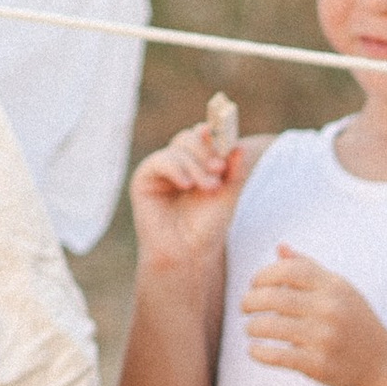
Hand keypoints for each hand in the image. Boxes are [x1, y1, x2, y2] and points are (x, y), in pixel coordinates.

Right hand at [126, 113, 254, 279]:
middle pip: (190, 138)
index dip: (214, 134)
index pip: (205, 137)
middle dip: (206, 151)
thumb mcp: (227, 195)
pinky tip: (186, 184)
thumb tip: (241, 147)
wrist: (187, 251)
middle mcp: (180, 161)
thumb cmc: (208, 224)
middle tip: (219, 169)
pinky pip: (160, 160)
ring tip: (209, 187)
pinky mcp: (145, 177)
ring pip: (178, 148)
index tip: (224, 140)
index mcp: (199, 161)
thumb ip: (234, 171)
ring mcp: (162, 168)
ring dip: (195, 165)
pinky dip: (175, 168)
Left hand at [241, 246, 386, 385]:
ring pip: (271, 327)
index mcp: (334, 287)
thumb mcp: (340, 291)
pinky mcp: (318, 365)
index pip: (289, 270)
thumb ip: (309, 269)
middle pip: (274, 298)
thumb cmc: (356, 324)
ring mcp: (324, 338)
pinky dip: (258, 353)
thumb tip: (280, 248)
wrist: (382, 366)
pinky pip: (277, 356)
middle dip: (250, 301)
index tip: (254, 284)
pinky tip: (254, 350)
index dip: (264, 275)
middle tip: (245, 307)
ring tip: (251, 328)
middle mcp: (330, 310)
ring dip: (252, 327)